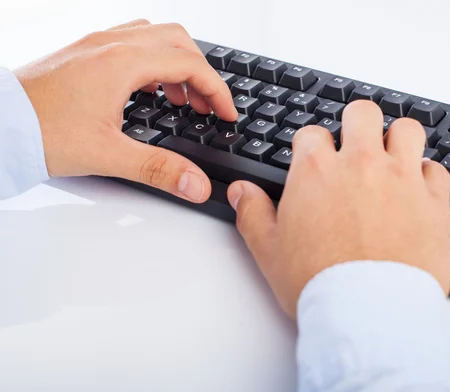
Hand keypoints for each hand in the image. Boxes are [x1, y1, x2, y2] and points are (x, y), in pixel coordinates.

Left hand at [14, 19, 236, 202]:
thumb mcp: (106, 155)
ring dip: (177, 64)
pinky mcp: (84, 52)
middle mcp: (110, 44)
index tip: (226, 113)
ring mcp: (96, 44)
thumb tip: (196, 184)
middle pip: (178, 40)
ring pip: (155, 36)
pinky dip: (153, 61)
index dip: (217, 90)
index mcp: (121, 62)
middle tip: (208, 105)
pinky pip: (132, 42)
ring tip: (182, 100)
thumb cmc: (38, 131)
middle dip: (201, 72)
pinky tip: (148, 90)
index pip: (190, 64)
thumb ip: (159, 169)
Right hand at [226, 101, 449, 317]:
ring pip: (406, 129)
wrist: (368, 312)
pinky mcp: (433, 200)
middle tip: (356, 144)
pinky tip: (418, 192)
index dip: (311, 146)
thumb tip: (241, 192)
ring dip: (398, 139)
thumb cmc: (320, 283)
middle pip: (361, 113)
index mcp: (317, 171)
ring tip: (392, 158)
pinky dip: (427, 177)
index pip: (312, 133)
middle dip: (356, 123)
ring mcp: (401, 178)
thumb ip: (252, 213)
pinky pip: (437, 169)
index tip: (315, 161)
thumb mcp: (269, 250)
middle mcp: (360, 164)